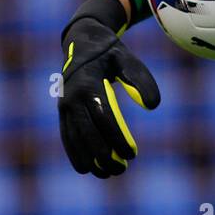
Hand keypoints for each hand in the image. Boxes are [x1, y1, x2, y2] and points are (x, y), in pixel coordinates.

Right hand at [58, 0, 160, 177]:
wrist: (82, 41)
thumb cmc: (111, 53)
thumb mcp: (128, 60)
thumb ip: (141, 80)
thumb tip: (152, 106)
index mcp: (88, 84)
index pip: (104, 119)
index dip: (117, 140)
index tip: (133, 155)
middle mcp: (72, 97)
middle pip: (88, 135)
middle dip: (104, 156)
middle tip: (122, 169)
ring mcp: (63, 105)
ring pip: (74, 140)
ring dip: (90, 160)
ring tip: (108, 173)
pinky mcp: (61, 111)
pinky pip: (67, 137)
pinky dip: (75, 154)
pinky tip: (87, 168)